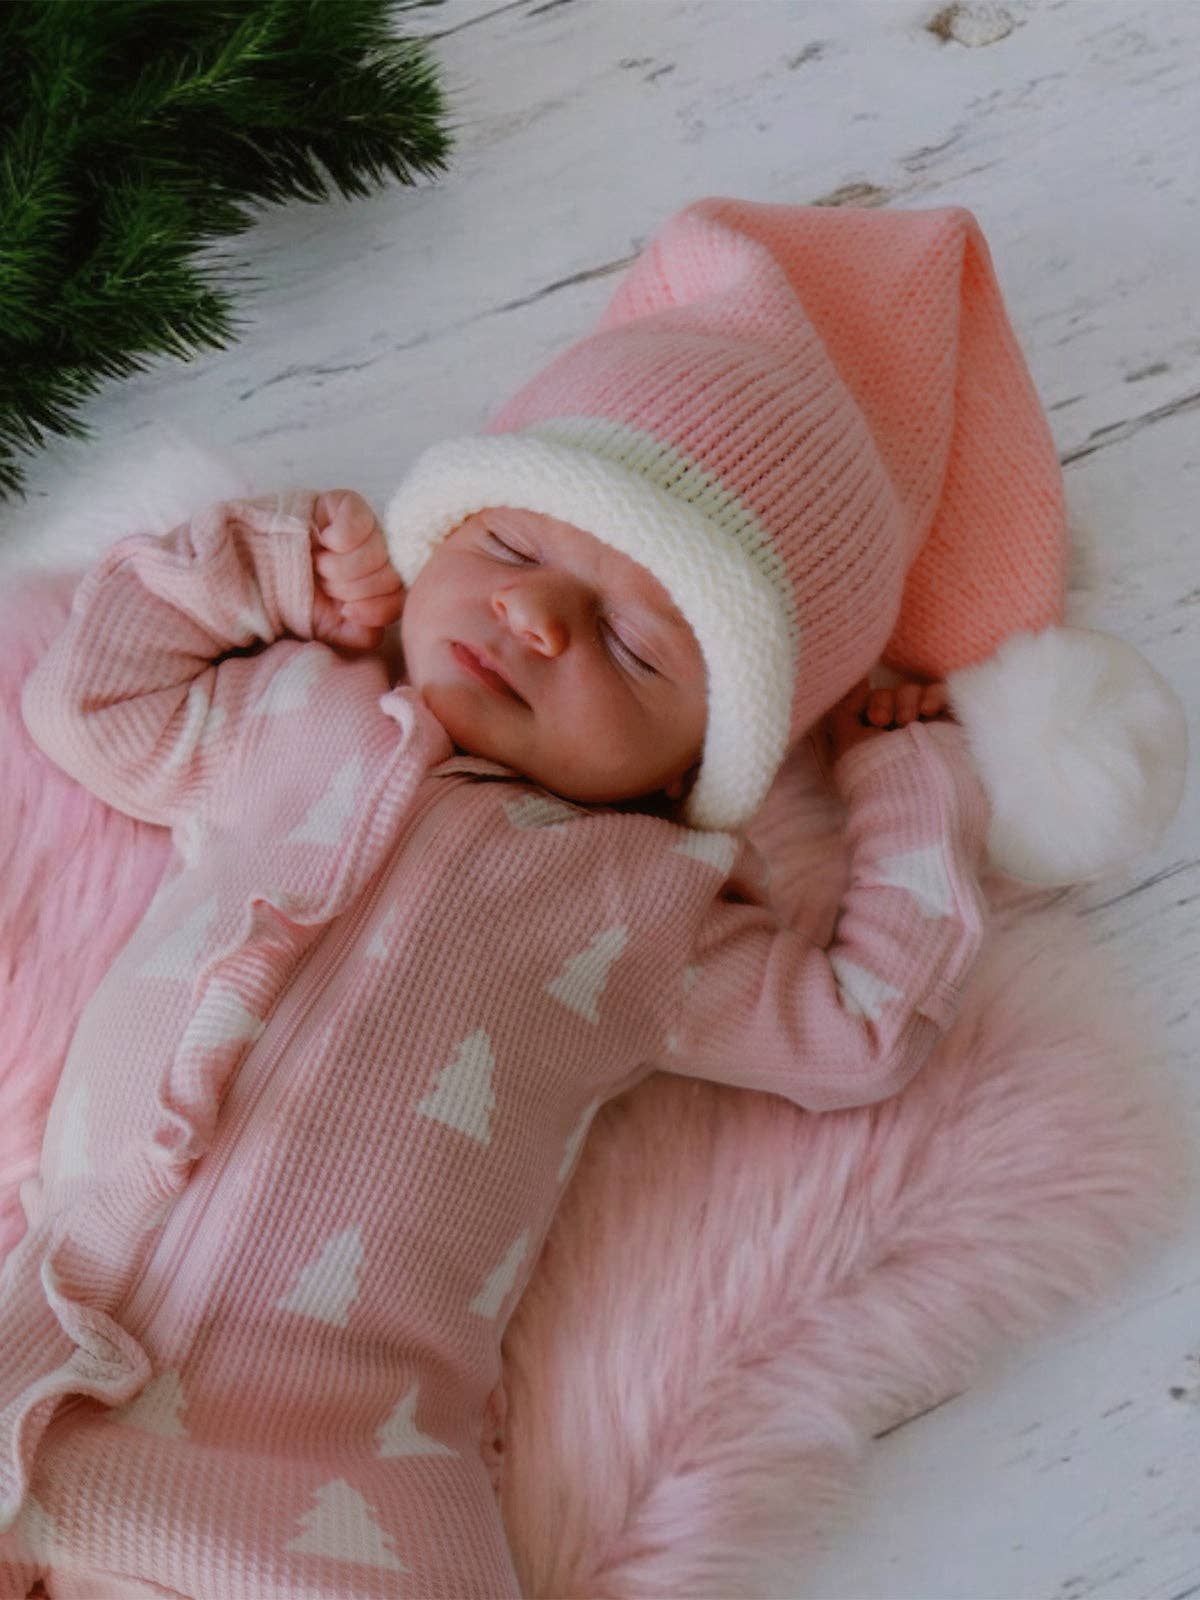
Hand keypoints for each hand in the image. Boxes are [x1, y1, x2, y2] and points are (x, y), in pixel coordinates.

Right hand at [310, 489, 405, 651]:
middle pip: (390, 576)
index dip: (376, 609)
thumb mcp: (327, 625)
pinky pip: (359, 522)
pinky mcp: (346, 503)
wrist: (256, 571)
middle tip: (322, 582)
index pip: (401, 597)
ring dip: (337, 566)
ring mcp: (367, 525)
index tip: (346, 611)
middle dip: (349, 589)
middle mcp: (380, 552)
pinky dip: (338, 538)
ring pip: (376, 553)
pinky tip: (321, 540)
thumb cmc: (294, 595)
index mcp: (380, 582)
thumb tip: (375, 630)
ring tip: (316, 563)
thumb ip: (359, 634)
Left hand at [811, 673, 955, 780]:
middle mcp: (899, 731)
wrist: (914, 793)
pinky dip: (934, 696)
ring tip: (909, 723)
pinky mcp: (949, 725)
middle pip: (893, 693)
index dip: (874, 702)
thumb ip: (845, 710)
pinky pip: (943, 694)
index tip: (875, 720)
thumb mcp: (847, 743)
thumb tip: (857, 683)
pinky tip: (929, 711)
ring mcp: (926, 727)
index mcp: (875, 736)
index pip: (874, 700)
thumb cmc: (875, 771)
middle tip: (887, 723)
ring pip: (915, 691)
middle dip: (888, 702)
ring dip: (907, 701)